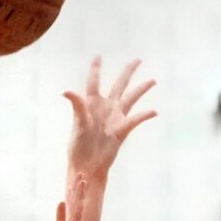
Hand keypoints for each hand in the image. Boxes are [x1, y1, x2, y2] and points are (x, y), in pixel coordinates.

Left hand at [64, 56, 157, 180]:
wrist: (88, 164)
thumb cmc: (78, 145)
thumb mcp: (78, 123)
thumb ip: (77, 105)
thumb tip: (66, 91)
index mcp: (92, 103)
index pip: (94, 81)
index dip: (96, 68)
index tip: (98, 56)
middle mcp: (106, 107)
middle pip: (119, 84)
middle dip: (128, 72)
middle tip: (138, 59)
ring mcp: (116, 117)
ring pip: (131, 98)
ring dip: (142, 89)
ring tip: (153, 80)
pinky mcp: (123, 129)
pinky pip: (136, 119)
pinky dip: (145, 115)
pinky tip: (154, 111)